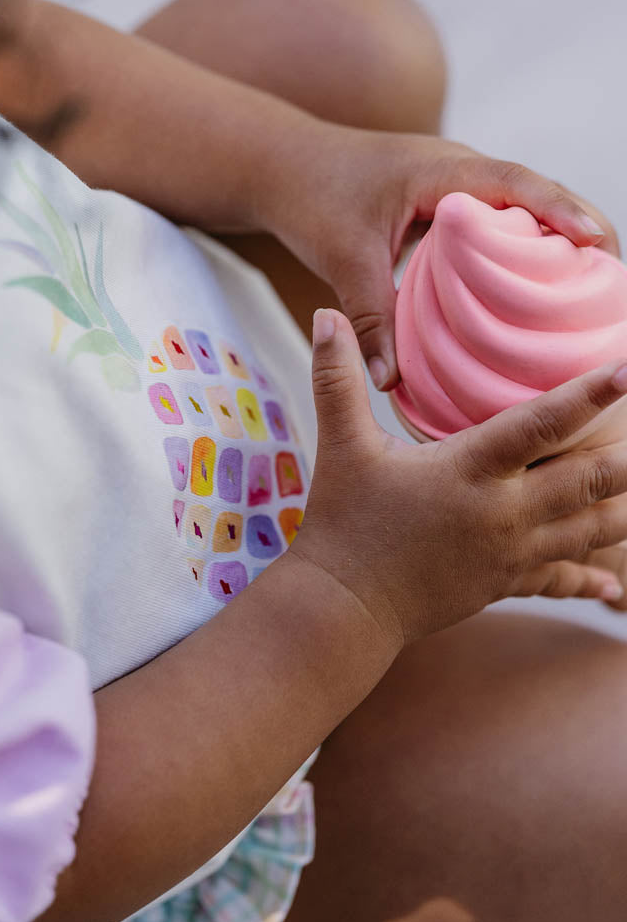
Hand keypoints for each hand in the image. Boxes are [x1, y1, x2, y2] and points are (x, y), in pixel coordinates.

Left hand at [262, 123, 619, 388]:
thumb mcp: (342, 258)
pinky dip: (517, 251)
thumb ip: (368, 317)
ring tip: (588, 290)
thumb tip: (389, 382)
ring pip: (518, 211)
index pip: (516, 183)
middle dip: (577, 229)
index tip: (599, 241)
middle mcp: (459, 172)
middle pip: (535, 195)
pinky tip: (529, 291)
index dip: (561, 210)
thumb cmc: (312, 198)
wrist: (283, 167)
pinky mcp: (444, 207)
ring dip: (552, 242)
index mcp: (442, 171)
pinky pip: (494, 225)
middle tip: (612, 279)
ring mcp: (454, 186)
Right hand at [290, 310, 626, 646]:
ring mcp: (511, 553)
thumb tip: (324, 314)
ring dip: (625, 507)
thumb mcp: (341, 447)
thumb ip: (337, 379)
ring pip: (592, 529)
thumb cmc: (343, 523)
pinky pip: (561, 579)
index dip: (589, 394)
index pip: (540, 424)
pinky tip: (613, 590)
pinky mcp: (506, 584)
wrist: (344, 607)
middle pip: (591, 480)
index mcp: (468, 470)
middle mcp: (503, 512)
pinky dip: (591, 581)